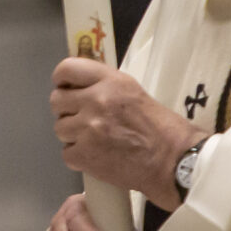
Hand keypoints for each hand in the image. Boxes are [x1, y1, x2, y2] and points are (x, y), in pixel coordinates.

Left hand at [49, 58, 206, 208]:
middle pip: (56, 100)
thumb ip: (104, 86)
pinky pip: (66, 153)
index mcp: (110, 82)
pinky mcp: (84, 156)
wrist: (173, 162)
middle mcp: (95, 101)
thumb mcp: (132, 92)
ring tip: (94, 139)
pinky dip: (78, 156)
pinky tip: (97, 155)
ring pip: (59, 128)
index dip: (62, 80)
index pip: (67, 69)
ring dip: (73, 134)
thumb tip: (78, 87)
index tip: (66, 87)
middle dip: (67, 109)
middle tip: (83, 118)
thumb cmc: (160, 127)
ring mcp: (87, 129)